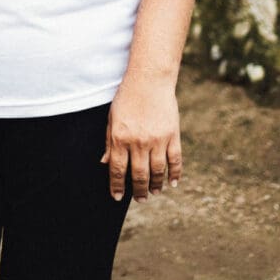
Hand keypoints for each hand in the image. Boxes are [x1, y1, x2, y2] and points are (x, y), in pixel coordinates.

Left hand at [101, 74, 181, 202]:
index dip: (117, 186)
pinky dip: (174, 175)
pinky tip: (172, 183)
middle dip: (138, 191)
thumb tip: (104, 163)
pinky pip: (175, 161)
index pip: (117, 169)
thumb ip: (109, 141)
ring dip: (155, 186)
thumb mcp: (112, 118)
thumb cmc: (127, 97)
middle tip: (140, 199)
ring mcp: (157, 140)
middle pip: (139, 175)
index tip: (117, 197)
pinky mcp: (173, 136)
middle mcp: (138, 142)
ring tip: (154, 193)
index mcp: (120, 137)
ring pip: (157, 172)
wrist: (149, 80)